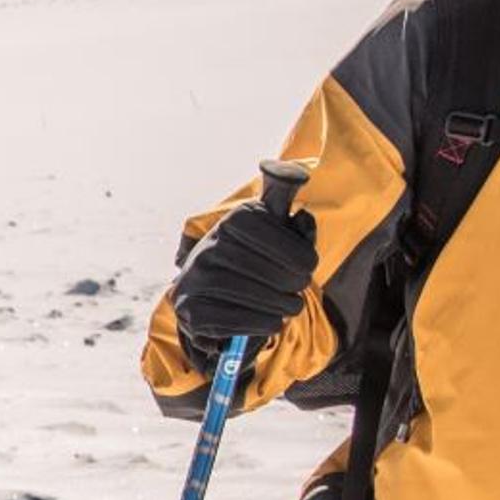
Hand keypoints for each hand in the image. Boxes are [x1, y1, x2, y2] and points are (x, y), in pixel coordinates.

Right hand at [168, 202, 317, 352]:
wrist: (207, 291)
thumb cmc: (252, 255)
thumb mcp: (269, 225)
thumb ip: (284, 201)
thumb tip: (296, 175)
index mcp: (233, 220)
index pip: (282, 242)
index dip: (304, 258)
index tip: (309, 266)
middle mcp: (210, 245)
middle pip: (275, 274)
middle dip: (296, 286)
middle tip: (299, 291)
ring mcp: (197, 278)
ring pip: (259, 298)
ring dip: (283, 307)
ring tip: (289, 307)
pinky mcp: (191, 309)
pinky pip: (240, 321)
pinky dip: (263, 324)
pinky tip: (271, 320)